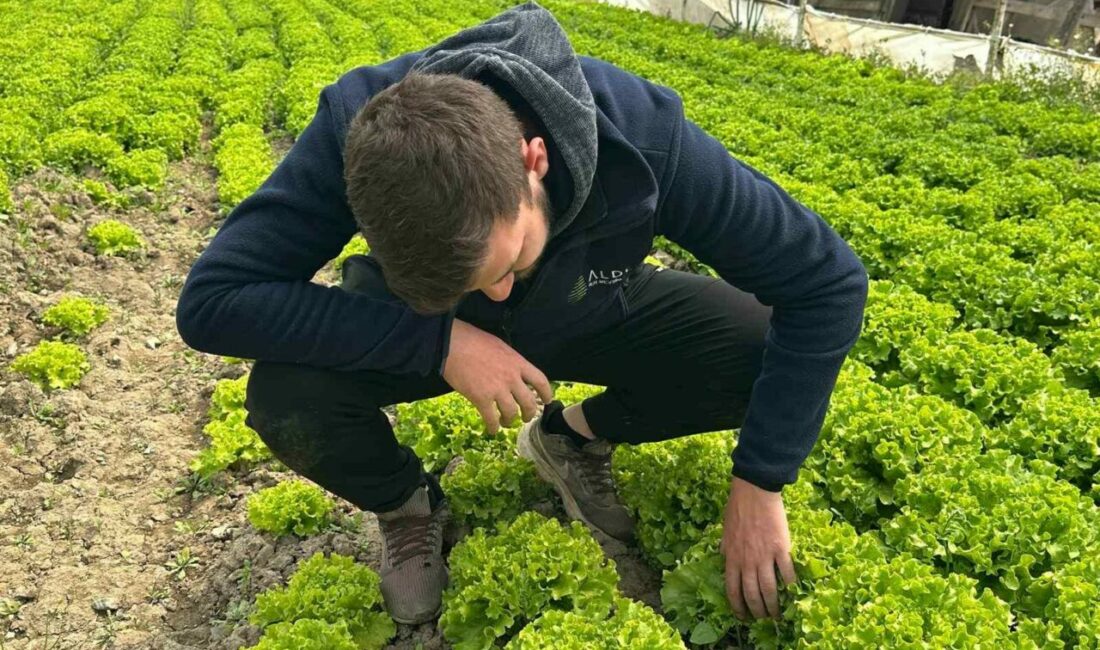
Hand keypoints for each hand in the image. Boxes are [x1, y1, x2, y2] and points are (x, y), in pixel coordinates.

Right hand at [442, 318, 553, 433]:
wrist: (452, 344)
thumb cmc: (473, 340)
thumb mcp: (500, 347)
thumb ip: (509, 362)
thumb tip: (511, 371)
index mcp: (518, 363)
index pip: (540, 381)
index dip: (546, 393)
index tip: (547, 400)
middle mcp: (512, 378)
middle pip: (528, 402)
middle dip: (529, 413)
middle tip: (525, 418)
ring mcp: (497, 389)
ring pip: (512, 413)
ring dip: (510, 421)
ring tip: (505, 422)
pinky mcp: (481, 398)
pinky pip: (491, 418)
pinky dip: (493, 427)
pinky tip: (491, 429)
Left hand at [719, 476, 796, 621]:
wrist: (754, 492)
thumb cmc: (737, 508)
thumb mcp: (725, 531)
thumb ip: (725, 547)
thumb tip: (723, 557)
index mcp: (731, 558)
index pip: (733, 590)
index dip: (737, 607)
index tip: (743, 617)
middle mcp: (746, 561)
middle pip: (752, 595)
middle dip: (757, 611)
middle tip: (763, 618)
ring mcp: (764, 556)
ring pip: (769, 589)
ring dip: (773, 605)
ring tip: (777, 614)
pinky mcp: (781, 549)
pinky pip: (786, 573)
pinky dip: (789, 585)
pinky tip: (791, 591)